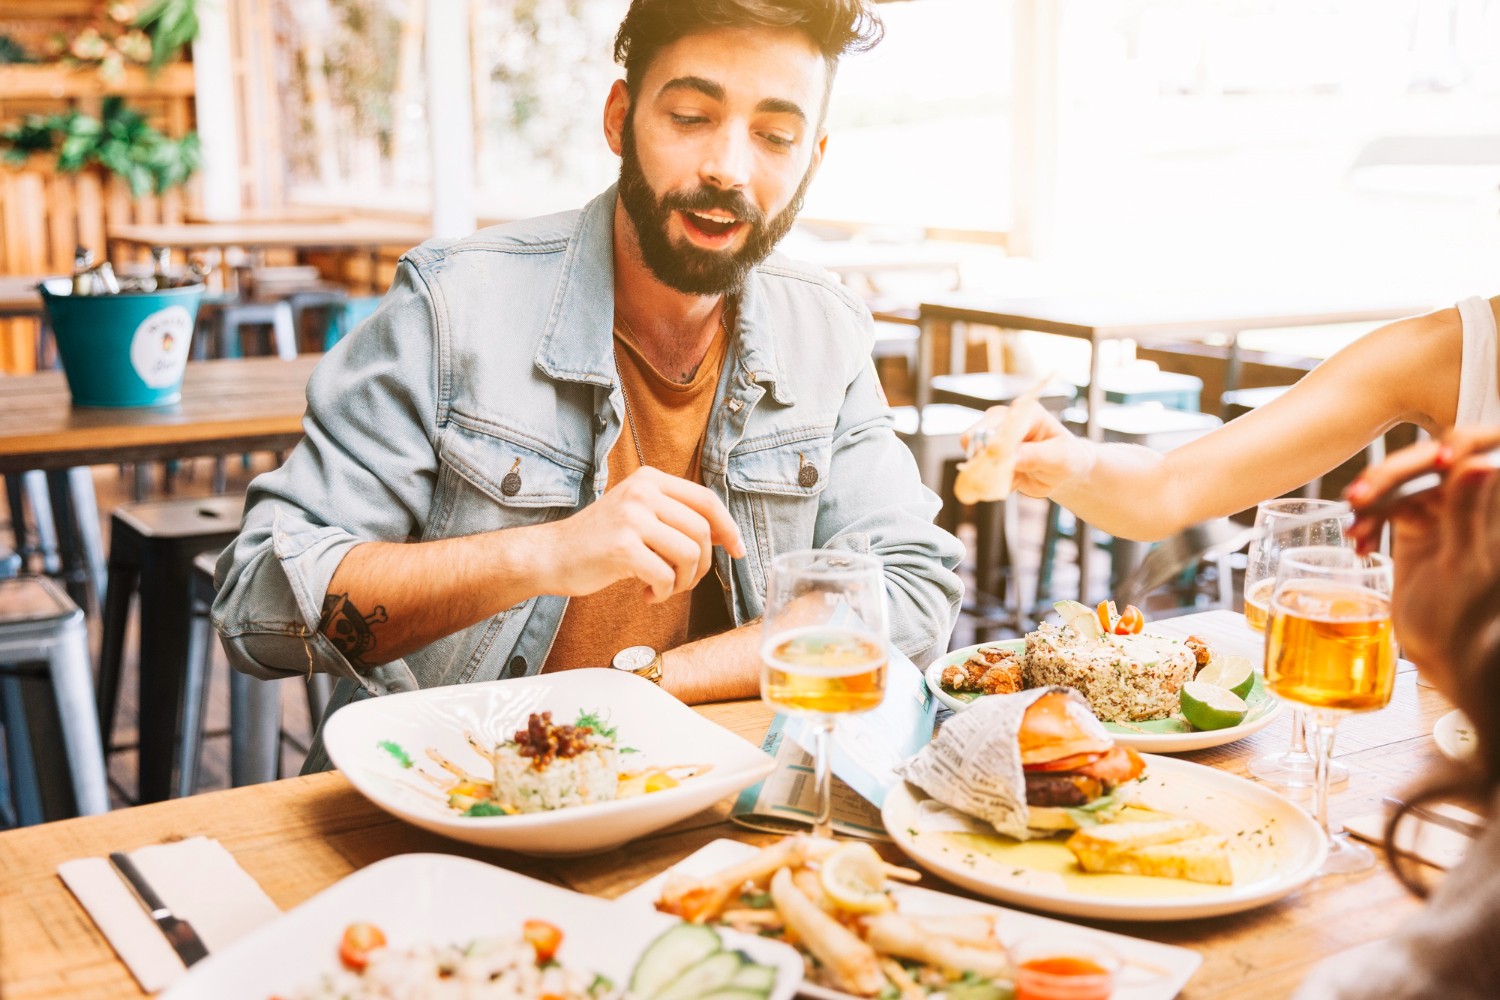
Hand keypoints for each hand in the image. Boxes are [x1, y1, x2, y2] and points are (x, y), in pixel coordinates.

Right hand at [534, 466, 744, 602]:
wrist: (552, 555)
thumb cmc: (599, 541)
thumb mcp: (638, 514)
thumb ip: (675, 517)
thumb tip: (725, 537)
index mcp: (650, 479)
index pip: (707, 500)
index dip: (729, 527)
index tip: (737, 551)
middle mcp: (642, 491)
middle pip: (702, 530)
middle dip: (702, 564)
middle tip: (684, 580)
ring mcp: (631, 517)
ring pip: (689, 554)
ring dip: (683, 581)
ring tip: (664, 587)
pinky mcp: (622, 546)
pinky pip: (666, 575)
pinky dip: (663, 592)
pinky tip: (646, 594)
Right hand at [959, 397, 1092, 498]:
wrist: (1065, 473)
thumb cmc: (1067, 458)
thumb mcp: (1059, 458)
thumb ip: (1035, 455)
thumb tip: (1010, 457)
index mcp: (1024, 412)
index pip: (1000, 423)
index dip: (995, 444)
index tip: (1001, 461)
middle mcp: (1004, 421)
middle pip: (975, 435)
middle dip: (985, 460)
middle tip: (1004, 475)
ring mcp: (993, 438)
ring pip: (973, 456)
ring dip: (990, 473)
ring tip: (1016, 479)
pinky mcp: (988, 456)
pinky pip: (978, 471)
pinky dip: (994, 481)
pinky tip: (1014, 481)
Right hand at [1345, 428, 1499, 688]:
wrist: (1441, 653)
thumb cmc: (1465, 618)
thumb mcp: (1465, 565)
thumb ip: (1468, 511)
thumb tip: (1480, 461)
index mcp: (1494, 506)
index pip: (1483, 453)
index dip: (1462, 444)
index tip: (1439, 457)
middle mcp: (1472, 501)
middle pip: (1433, 463)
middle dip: (1394, 475)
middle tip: (1359, 495)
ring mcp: (1442, 511)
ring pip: (1403, 482)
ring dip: (1373, 501)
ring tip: (1353, 526)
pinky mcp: (1414, 524)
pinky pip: (1385, 507)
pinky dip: (1368, 523)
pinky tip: (1358, 545)